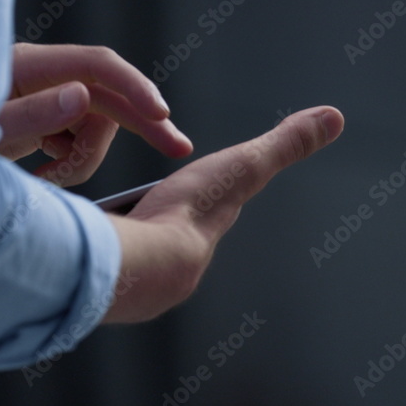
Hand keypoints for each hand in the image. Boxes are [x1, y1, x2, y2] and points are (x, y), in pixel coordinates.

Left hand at [0, 43, 192, 185]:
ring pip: (95, 124)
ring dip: (84, 159)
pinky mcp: (41, 118)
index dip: (133, 87)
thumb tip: (84, 95)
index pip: (96, 66)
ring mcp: (42, 96)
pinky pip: (78, 138)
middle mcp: (40, 75)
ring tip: (48, 183)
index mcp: (26, 67)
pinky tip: (43, 177)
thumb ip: (31, 115)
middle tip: (178, 149)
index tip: (162, 115)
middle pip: (107, 93)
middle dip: (141, 122)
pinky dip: (70, 163)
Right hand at [103, 105, 344, 322]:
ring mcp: (134, 285)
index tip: (180, 196)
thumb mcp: (245, 164)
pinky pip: (90, 268)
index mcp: (200, 241)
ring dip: (112, 241)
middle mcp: (172, 271)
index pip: (200, 220)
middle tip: (128, 212)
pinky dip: (83, 255)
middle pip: (158, 240)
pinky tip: (69, 246)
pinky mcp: (97, 288)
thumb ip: (286, 143)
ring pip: (122, 255)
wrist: (139, 265)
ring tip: (93, 224)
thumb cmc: (190, 212)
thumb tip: (336, 117)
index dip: (190, 202)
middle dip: (146, 226)